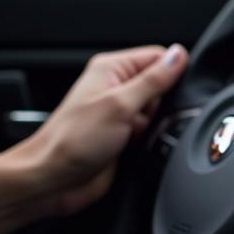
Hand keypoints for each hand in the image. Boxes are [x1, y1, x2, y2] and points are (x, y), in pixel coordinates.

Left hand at [12, 44, 187, 215]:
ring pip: (159, 111)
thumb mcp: (120, 104)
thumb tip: (178, 55)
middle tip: (142, 117)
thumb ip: (153, 80)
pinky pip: (151, 130)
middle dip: (163, 104)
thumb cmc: (73, 140)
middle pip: (161, 85)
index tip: (168, 92)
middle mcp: (115, 87)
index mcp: (111, 69)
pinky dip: (150, 138)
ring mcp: (119, 112)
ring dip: (156, 124)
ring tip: (134, 133)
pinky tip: (135, 144)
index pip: (157, 56)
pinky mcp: (124, 133)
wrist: (56, 178)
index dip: (171, 72)